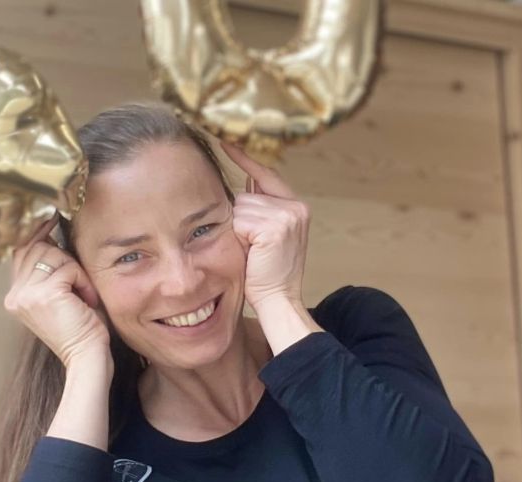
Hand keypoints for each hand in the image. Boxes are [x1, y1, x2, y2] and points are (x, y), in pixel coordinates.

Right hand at [3, 216, 110, 367]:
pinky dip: (83, 280)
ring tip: (83, 295)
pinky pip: (68, 268)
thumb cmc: (81, 327)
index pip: (20, 251)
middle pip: (36, 248)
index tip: (50, 216)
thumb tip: (49, 232)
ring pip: (52, 255)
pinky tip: (86, 299)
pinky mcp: (44, 295)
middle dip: (62, 258)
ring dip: (74, 270)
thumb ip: (49, 270)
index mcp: (15, 296)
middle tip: (78, 284)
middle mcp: (15, 295)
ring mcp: (27, 295)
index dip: (35, 232)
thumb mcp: (60, 295)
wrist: (87, 358)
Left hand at [220, 141, 310, 310]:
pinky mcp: (275, 225)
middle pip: (247, 195)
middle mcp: (296, 206)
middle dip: (240, 218)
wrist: (278, 299)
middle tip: (253, 247)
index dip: (245, 160)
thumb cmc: (265, 272)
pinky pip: (240, 220)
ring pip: (241, 207)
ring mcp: (287, 215)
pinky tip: (253, 252)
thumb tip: (244, 183)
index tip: (225, 141)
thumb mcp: (266, 235)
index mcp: (296, 207)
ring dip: (238, 229)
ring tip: (254, 251)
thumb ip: (259, 208)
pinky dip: (239, 236)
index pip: (266, 174)